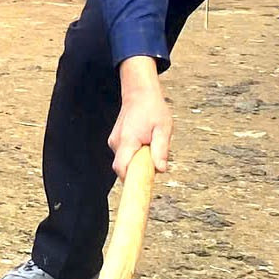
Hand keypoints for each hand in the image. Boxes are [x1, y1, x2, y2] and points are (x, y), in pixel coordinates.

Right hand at [110, 59, 173, 173]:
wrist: (139, 92)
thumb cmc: (153, 109)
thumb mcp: (163, 128)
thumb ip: (161, 149)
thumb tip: (160, 170)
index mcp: (127, 140)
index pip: (122, 169)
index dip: (131, 180)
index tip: (141, 186)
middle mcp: (116, 143)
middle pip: (123, 169)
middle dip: (138, 171)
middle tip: (154, 161)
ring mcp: (114, 142)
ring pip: (125, 162)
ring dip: (137, 162)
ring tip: (151, 145)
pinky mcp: (116, 141)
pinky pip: (125, 155)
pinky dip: (135, 155)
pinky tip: (145, 143)